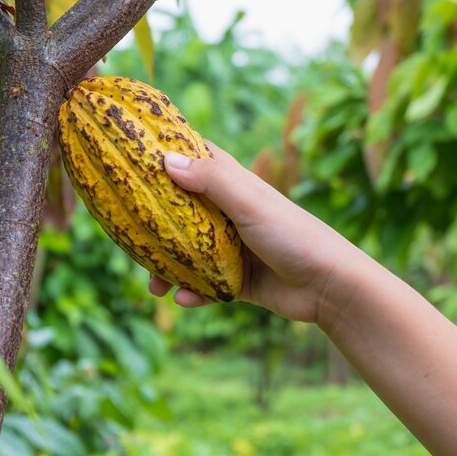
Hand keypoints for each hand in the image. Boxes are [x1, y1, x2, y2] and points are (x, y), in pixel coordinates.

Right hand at [148, 142, 361, 322]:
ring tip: (154, 287)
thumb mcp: (249, 203)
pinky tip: (185, 301)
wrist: (329, 285)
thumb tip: (166, 159)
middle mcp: (230, 213)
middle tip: (127, 239)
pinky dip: (192, 293)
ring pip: (187, 254)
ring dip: (168, 269)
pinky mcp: (238, 280)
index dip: (166, 154)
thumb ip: (212, 180)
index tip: (130, 156)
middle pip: (180, 211)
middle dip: (153, 225)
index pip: (196, 158)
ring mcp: (233, 247)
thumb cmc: (293, 234)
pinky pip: (205, 286)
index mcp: (233, 186)